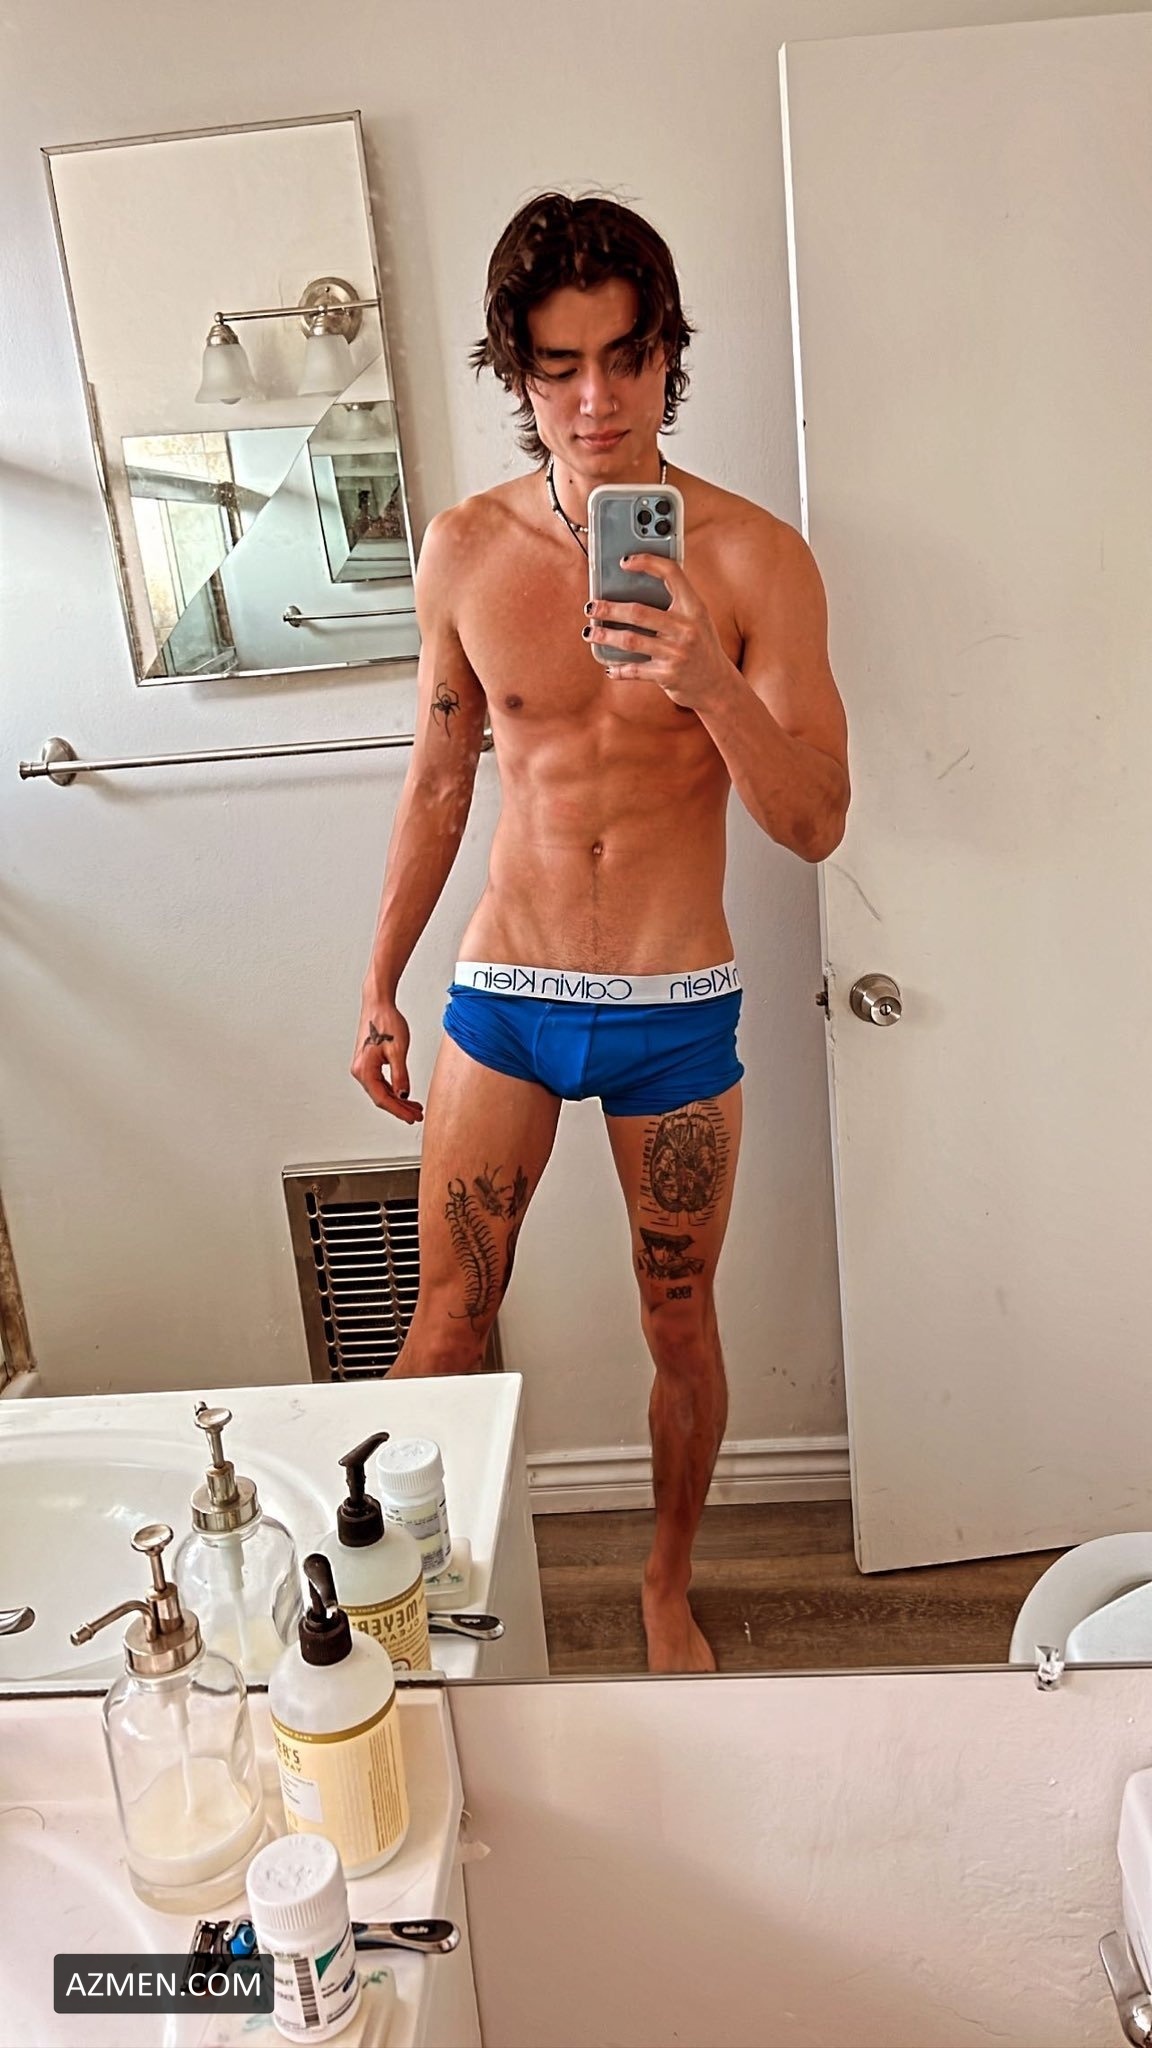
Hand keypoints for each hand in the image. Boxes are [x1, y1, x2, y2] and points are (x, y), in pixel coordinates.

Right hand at [351, 996, 423, 1122]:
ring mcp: (364, 1067)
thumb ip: (400, 1075)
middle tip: (417, 1115)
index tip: (412, 1117)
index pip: (382, 1098)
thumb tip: (404, 1095)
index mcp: (364, 1070)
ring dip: (398, 1100)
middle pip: (381, 1097)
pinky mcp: (369, 1062)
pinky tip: (405, 1094)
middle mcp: (360, 1070)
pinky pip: (381, 1082)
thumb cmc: (385, 1022)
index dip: (398, 1110)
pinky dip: (394, 1089)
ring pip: (382, 1091)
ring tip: (415, 1107)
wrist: (378, 1004)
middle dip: (400, 1108)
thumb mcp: (397, 1051)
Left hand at [583, 555, 736, 709]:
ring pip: (630, 640)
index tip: (624, 562)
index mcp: (694, 608)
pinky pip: (635, 670)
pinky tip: (609, 667)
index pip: (672, 574)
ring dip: (605, 636)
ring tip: (590, 632)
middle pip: (639, 612)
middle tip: (591, 607)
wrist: (717, 685)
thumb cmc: (700, 646)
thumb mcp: (697, 620)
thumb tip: (632, 589)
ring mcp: (677, 653)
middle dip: (609, 609)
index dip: (647, 562)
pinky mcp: (668, 675)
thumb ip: (675, 604)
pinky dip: (618, 669)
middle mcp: (687, 628)